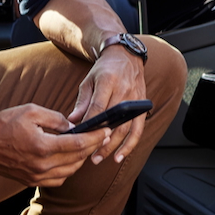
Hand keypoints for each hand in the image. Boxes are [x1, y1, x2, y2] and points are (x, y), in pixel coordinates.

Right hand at [0, 103, 109, 187]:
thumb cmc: (4, 123)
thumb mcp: (32, 111)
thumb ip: (56, 119)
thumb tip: (72, 126)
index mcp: (43, 146)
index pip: (78, 144)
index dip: (95, 137)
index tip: (104, 131)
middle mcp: (42, 165)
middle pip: (77, 159)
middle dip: (91, 147)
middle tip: (99, 137)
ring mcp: (36, 175)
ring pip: (70, 171)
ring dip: (80, 160)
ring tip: (84, 147)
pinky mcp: (30, 181)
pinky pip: (57, 179)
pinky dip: (67, 170)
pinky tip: (67, 159)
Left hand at [68, 44, 148, 165]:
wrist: (126, 56)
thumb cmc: (104, 69)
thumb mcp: (89, 81)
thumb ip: (82, 102)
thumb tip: (72, 121)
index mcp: (108, 81)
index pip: (98, 107)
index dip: (90, 124)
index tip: (80, 137)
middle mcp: (124, 91)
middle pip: (113, 121)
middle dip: (100, 141)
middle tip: (88, 155)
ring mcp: (135, 100)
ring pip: (125, 129)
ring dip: (113, 147)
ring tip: (99, 158)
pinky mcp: (142, 107)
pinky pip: (138, 130)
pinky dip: (130, 145)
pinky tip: (120, 156)